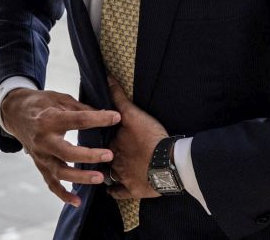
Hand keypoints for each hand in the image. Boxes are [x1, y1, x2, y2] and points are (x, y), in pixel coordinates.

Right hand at [0, 88, 120, 207]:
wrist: (15, 113)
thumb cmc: (41, 103)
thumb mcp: (59, 99)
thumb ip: (81, 108)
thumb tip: (106, 114)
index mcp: (49, 119)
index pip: (77, 120)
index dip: (98, 119)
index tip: (116, 117)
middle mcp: (43, 140)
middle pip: (67, 152)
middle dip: (89, 155)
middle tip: (109, 155)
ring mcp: (40, 155)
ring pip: (60, 172)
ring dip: (80, 177)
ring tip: (100, 178)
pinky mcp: (40, 165)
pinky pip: (51, 183)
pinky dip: (63, 194)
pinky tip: (77, 201)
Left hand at [105, 74, 169, 200]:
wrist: (168, 161)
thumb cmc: (152, 136)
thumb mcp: (134, 113)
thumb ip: (119, 97)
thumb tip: (106, 77)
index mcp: (113, 143)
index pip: (102, 140)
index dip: (102, 139)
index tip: (102, 137)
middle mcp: (114, 161)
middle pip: (104, 158)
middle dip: (103, 155)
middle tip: (103, 152)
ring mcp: (122, 177)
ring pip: (109, 175)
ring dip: (107, 172)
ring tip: (107, 169)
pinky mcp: (132, 190)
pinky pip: (118, 192)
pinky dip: (114, 191)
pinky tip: (112, 189)